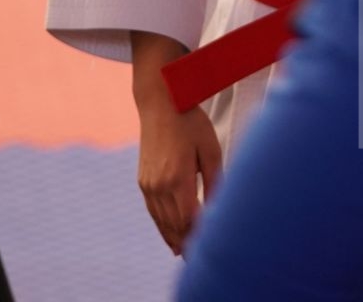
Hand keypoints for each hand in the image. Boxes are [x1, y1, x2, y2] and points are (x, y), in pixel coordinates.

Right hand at [131, 32, 222, 254]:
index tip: (212, 244)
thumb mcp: (210, 149)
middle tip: (202, 257)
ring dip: (174, 238)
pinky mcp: (143, 181)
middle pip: (174, 224)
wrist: (161, 104)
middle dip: (189, 241)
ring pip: (162, 221)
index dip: (200, 234)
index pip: (189, 218)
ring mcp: (148, 184)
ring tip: (186, 254)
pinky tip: (172, 236)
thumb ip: (215, 181)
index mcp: (177, 177)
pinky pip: (153, 211)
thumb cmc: (191, 123)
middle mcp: (159, 184)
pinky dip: (163, 226)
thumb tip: (218, 209)